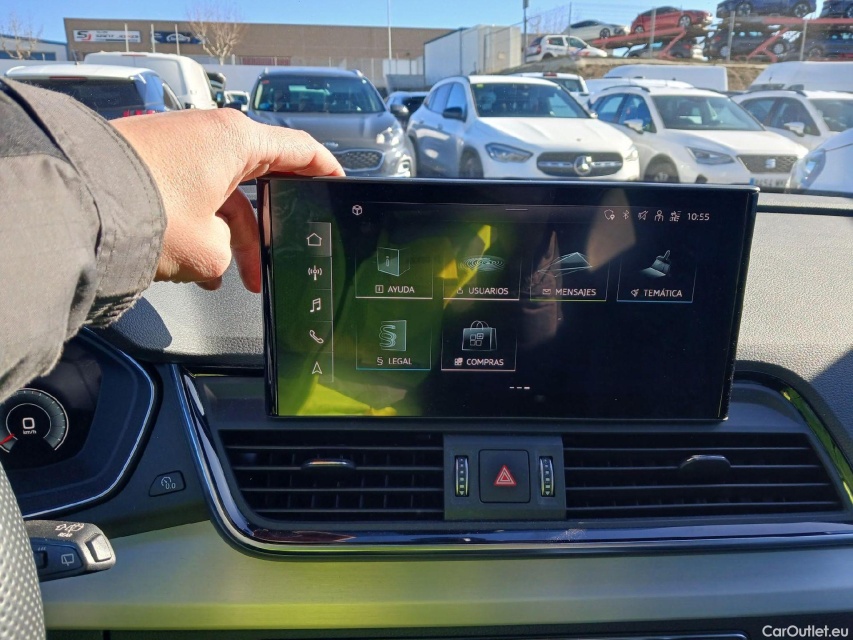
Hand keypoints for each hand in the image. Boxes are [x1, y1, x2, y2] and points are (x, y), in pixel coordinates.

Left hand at [112, 109, 343, 292]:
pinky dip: (203, 228)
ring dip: (231, 237)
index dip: (326, 170)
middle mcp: (210, 135)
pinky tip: (201, 268)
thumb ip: (230, 254)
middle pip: (260, 179)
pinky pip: (195, 196)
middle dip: (270, 222)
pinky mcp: (154, 161)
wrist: (79, 202)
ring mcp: (180, 146)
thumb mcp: (210, 250)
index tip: (338, 185)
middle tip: (284, 249)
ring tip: (232, 278)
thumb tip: (217, 256)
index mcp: (237, 140)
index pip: (300, 149)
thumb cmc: (146, 212)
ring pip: (224, 196)